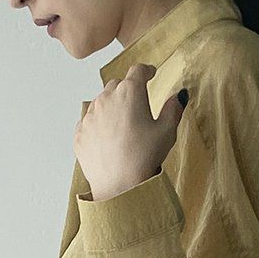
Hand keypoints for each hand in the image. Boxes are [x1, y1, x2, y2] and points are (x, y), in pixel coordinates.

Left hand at [74, 63, 186, 200]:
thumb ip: (173, 109)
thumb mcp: (167, 132)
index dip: (146, 71)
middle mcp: (106, 98)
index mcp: (130, 92)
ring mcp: (89, 116)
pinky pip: (89, 122)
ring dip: (111, 107)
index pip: (138, 70)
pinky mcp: (80, 133)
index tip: (150, 74)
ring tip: (122, 126)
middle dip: (127, 90)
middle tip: (137, 106)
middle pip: (117, 84)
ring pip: (101, 102)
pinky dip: (99, 125)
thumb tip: (178, 96)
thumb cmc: (144, 158)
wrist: (118, 187)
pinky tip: (109, 139)